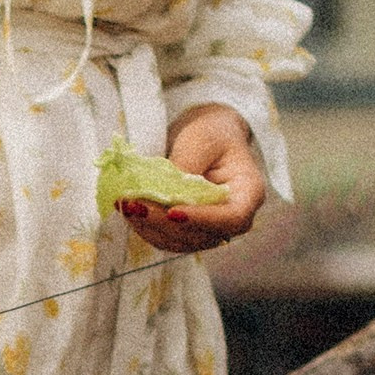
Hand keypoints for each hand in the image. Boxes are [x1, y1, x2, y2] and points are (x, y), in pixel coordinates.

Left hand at [119, 106, 265, 255]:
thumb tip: (165, 193)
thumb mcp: (201, 139)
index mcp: (249, 192)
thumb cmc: (211, 133)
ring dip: (149, 227)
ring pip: (180, 241)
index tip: (173, 211)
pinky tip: (128, 209)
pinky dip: (146, 226)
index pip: (232, 218)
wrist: (206, 137)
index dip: (202, 220)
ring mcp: (211, 229)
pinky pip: (167, 237)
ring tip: (125, 204)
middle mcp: (234, 219)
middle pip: (202, 235)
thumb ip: (187, 166)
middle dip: (164, 223)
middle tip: (133, 204)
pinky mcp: (189, 231)